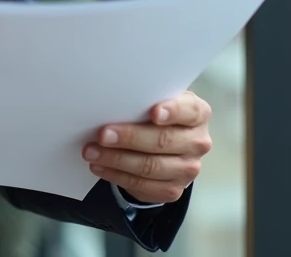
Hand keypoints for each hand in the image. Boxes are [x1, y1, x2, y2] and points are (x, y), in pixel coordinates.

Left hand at [82, 90, 211, 203]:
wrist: (167, 148)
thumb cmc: (157, 117)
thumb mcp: (158, 101)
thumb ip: (146, 99)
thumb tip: (116, 100)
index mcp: (198, 114)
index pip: (190, 111)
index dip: (173, 111)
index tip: (154, 112)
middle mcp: (197, 143)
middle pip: (163, 141)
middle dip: (130, 137)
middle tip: (103, 134)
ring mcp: (187, 169)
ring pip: (150, 166)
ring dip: (117, 159)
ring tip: (92, 152)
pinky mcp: (173, 190)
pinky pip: (142, 186)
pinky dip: (117, 176)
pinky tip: (100, 166)